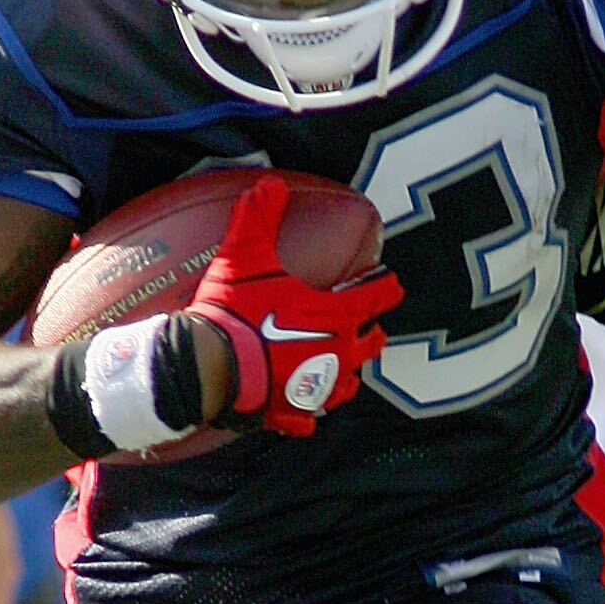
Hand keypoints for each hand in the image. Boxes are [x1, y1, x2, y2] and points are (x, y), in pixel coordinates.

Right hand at [186, 172, 402, 437]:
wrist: (210, 365)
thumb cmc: (235, 310)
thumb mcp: (246, 254)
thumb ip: (260, 216)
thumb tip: (269, 183)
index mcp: (334, 317)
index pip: (374, 298)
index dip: (387, 288)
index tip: (394, 284)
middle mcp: (335, 355)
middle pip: (369, 345)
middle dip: (372, 335)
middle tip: (373, 329)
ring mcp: (314, 389)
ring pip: (345, 385)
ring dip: (346, 375)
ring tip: (344, 371)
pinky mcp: (289, 414)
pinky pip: (307, 420)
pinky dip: (307, 416)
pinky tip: (305, 416)